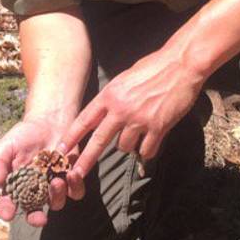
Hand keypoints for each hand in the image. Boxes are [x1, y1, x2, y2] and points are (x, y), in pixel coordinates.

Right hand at [0, 114, 71, 226]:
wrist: (48, 122)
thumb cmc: (23, 135)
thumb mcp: (5, 146)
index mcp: (16, 186)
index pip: (9, 204)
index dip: (7, 211)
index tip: (7, 213)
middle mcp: (34, 191)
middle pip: (34, 213)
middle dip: (36, 218)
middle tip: (39, 218)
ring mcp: (53, 187)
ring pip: (56, 203)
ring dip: (56, 197)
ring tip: (56, 182)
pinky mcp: (71, 180)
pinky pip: (75, 191)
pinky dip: (75, 186)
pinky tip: (71, 173)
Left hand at [57, 49, 205, 199]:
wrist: (180, 65)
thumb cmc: (152, 68)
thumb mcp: (123, 79)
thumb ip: (112, 98)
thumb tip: (104, 113)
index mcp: (109, 96)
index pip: (84, 120)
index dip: (71, 137)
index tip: (59, 150)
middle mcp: (120, 109)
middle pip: (99, 140)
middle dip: (86, 160)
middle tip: (76, 174)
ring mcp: (139, 120)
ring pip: (125, 147)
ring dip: (129, 145)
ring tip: (140, 131)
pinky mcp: (158, 127)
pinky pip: (147, 150)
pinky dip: (148, 149)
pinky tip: (153, 140)